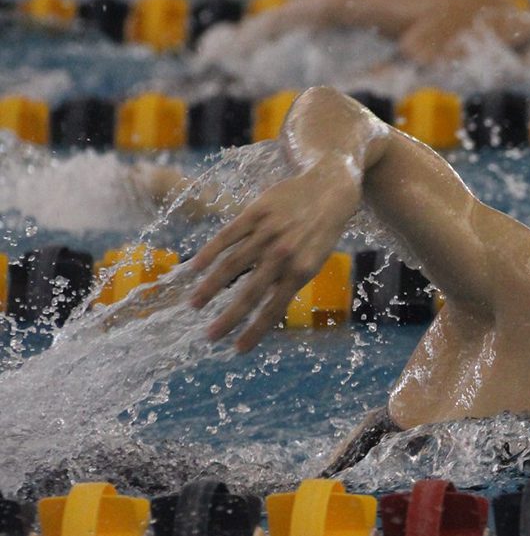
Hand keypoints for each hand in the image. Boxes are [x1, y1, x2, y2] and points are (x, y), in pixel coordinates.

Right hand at [188, 165, 360, 351]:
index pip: (275, 308)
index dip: (255, 331)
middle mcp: (284, 254)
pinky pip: (227, 236)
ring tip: (194, 306)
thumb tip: (265, 307)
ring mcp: (268, 232)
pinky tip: (194, 269)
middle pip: (250, 292)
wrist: (329, 186)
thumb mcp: (315, 259)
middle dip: (229, 318)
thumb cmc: (321, 230)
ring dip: (210, 288)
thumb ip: (291, 280)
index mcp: (302, 270)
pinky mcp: (255, 212)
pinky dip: (209, 253)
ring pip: (232, 265)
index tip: (238, 349)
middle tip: (210, 337)